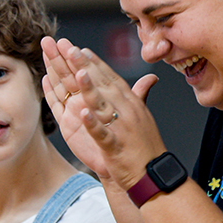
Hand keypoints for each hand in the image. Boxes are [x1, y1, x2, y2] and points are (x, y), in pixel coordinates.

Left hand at [42, 37, 165, 188]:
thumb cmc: (146, 147)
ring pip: (103, 105)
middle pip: (102, 85)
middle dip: (84, 66)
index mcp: (131, 104)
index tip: (78, 48)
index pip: (110, 78)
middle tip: (68, 48)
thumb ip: (141, 95)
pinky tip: (83, 114)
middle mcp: (127, 112)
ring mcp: (122, 129)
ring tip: (77, 73)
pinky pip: (102, 134)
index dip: (94, 62)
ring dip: (90, 89)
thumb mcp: (144, 117)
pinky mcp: (115, 148)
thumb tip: (150, 78)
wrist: (153, 175)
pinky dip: (93, 124)